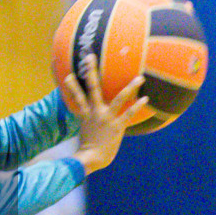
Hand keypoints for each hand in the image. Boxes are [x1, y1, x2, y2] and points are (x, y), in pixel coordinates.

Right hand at [62, 54, 147, 174]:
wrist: (90, 159)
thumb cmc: (89, 149)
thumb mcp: (85, 131)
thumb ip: (89, 122)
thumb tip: (91, 119)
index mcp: (86, 113)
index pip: (76, 96)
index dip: (72, 84)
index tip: (69, 72)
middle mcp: (95, 112)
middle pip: (92, 88)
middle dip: (91, 71)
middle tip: (90, 56)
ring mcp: (106, 118)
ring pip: (119, 98)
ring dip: (130, 87)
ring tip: (140, 78)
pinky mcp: (116, 126)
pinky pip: (128, 114)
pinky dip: (137, 106)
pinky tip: (145, 99)